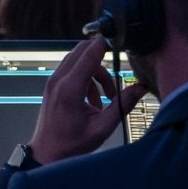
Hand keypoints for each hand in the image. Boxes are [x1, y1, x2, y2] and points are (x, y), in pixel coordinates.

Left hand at [29, 37, 149, 165]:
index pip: (88, 54)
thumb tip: (141, 87)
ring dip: (96, 71)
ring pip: (77, 60)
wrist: (47, 152)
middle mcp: (58, 80)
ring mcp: (53, 81)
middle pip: (80, 50)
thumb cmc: (72, 143)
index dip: (104, 43)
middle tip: (119, 74)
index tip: (119, 36)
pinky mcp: (53, 86)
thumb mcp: (103, 127)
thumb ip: (122, 105)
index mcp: (69, 88)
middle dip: (102, 57)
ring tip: (108, 97)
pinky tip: (94, 101)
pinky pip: (72, 70)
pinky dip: (86, 78)